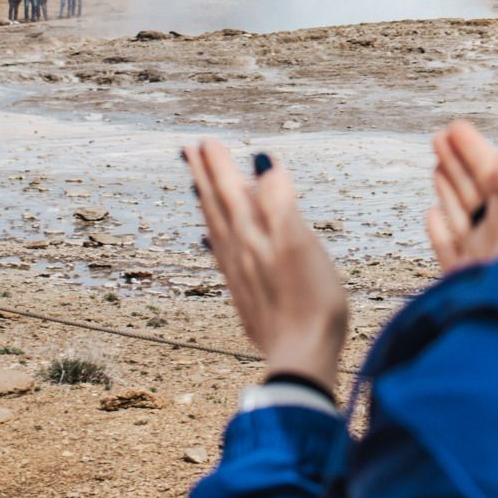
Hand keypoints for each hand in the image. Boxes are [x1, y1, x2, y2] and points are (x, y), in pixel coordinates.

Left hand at [185, 139, 347, 393]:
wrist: (301, 356)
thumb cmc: (309, 300)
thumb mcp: (300, 242)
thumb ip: (279, 200)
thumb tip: (261, 162)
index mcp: (253, 234)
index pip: (230, 190)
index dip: (218, 165)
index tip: (204, 141)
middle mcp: (239, 251)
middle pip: (217, 207)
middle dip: (204, 177)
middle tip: (188, 152)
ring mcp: (239, 275)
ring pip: (216, 231)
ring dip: (207, 204)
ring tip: (197, 187)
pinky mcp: (245, 296)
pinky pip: (222, 257)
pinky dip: (215, 240)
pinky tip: (213, 241)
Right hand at [424, 120, 497, 273]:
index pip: (495, 173)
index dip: (474, 149)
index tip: (457, 127)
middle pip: (477, 191)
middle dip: (458, 163)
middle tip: (440, 137)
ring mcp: (486, 257)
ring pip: (462, 217)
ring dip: (449, 189)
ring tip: (437, 164)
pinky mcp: (467, 281)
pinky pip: (450, 252)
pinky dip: (440, 231)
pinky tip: (433, 212)